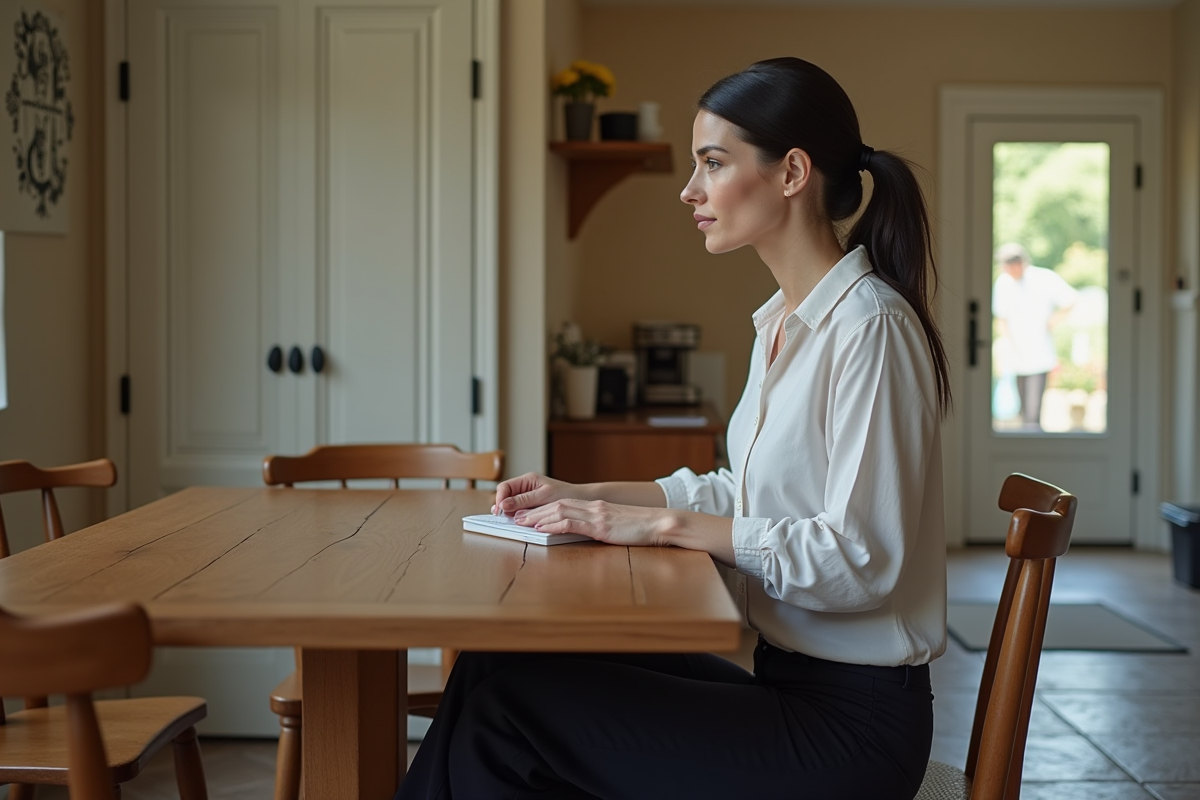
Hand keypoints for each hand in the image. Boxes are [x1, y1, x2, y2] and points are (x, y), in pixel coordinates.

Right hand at [493, 473, 576, 515]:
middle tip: (503, 518)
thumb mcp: (543, 497)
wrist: (581, 499)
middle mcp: (525, 487)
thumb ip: (523, 500)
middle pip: (505, 496)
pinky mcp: (532, 505)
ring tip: (511, 520)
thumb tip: (504, 504)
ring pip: (511, 504)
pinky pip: (520, 510)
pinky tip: (519, 521)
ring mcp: (528, 497)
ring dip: (510, 513)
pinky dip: (518, 516)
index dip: (499, 499)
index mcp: (527, 480)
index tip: (499, 510)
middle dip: (503, 507)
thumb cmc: (565, 494)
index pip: (504, 487)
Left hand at [513, 499, 672, 546]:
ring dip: (538, 517)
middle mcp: (593, 507)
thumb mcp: (616, 525)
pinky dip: (554, 524)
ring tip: (522, 522)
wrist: (659, 524)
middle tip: (516, 516)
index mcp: (596, 507)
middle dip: (534, 511)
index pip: (563, 504)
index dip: (543, 509)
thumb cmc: (641, 528)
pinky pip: (573, 523)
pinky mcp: (601, 525)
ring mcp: (596, 515)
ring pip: (560, 511)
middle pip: (557, 505)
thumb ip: (599, 526)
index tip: (527, 514)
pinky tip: (542, 528)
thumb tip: (584, 533)